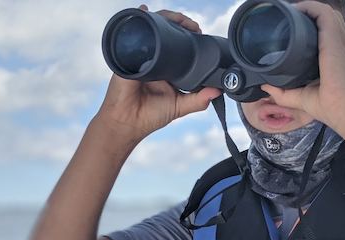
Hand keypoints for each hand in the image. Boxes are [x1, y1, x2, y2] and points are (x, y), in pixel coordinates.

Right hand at [97, 4, 220, 141]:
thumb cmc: (151, 115)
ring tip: (177, 19)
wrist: (127, 122)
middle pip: (167, 33)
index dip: (189, 36)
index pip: (179, 46)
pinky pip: (135, 36)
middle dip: (179, 22)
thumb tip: (218, 91)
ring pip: (153, 30)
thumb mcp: (180, 106)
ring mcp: (142, 56)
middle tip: (193, 25)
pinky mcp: (129, 56)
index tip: (199, 31)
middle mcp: (155, 59)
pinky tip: (147, 12)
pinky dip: (141, 21)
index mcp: (168, 68)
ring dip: (164, 18)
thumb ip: (199, 100)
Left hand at [260, 1, 344, 130]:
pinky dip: (309, 7)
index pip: (331, 34)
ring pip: (326, 12)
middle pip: (329, 19)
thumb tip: (265, 86)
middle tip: (290, 21)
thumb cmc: (330, 107)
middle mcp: (342, 45)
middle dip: (310, 15)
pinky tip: (295, 10)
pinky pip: (322, 11)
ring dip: (309, 9)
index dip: (315, 28)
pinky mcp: (334, 37)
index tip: (295, 30)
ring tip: (291, 14)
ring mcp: (340, 39)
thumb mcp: (301, 98)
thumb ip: (283, 93)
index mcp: (338, 57)